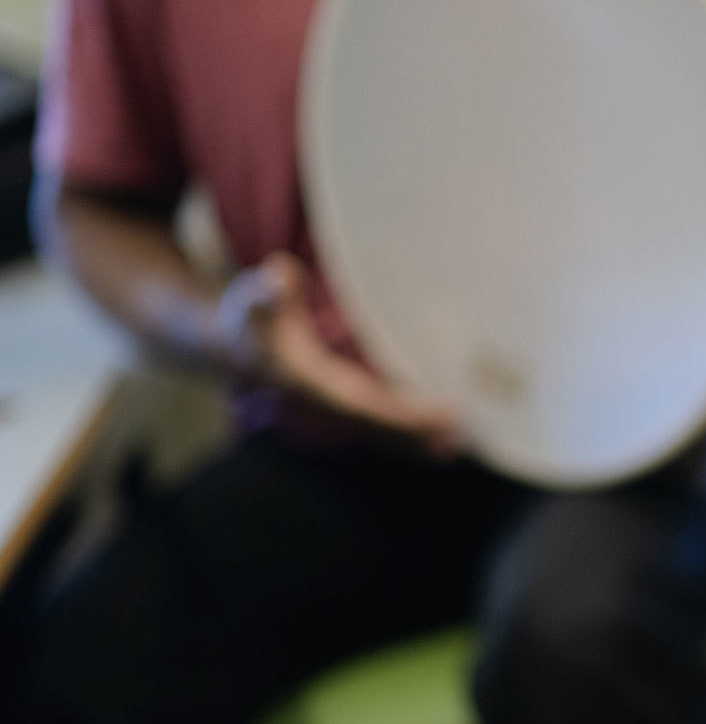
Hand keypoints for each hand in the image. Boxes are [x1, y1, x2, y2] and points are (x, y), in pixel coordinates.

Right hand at [215, 254, 459, 456]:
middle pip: (375, 424)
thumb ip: (267, 291)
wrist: (230, 348)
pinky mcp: (336, 408)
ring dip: (413, 442)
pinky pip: (374, 427)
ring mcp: (329, 410)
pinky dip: (403, 438)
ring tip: (452, 447)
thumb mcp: (253, 299)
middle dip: (413, 431)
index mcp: (308, 382)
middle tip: (456, 433)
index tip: (430, 414)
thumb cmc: (250, 320)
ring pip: (377, 431)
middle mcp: (322, 403)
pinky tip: (434, 446)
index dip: (396, 412)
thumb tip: (279, 276)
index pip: (360, 403)